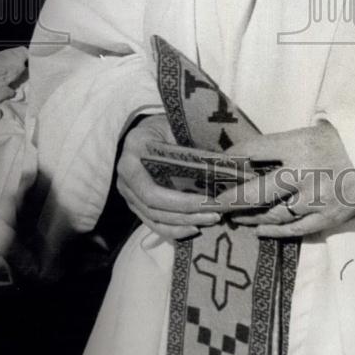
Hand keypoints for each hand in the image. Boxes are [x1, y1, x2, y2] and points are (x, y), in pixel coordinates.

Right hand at [116, 113, 221, 240]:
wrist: (149, 129)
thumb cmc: (168, 125)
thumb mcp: (178, 126)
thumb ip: (193, 143)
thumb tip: (228, 161)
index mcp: (135, 150)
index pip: (152, 188)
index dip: (181, 201)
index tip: (209, 200)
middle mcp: (125, 175)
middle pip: (154, 206)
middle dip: (186, 214)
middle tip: (215, 214)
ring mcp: (128, 191)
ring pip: (153, 217)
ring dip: (183, 223)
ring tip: (211, 219)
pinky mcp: (135, 202)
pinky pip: (152, 222)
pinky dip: (173, 229)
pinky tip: (194, 228)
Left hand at [215, 122, 354, 237]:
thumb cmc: (347, 140)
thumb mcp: (315, 131)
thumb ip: (286, 144)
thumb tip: (252, 155)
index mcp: (300, 143)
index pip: (254, 150)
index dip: (232, 158)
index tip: (218, 164)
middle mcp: (303, 172)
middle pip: (256, 190)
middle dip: (230, 197)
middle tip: (213, 202)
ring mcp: (315, 199)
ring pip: (272, 214)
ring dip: (249, 216)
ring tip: (234, 216)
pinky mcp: (328, 218)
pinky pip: (293, 229)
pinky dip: (273, 231)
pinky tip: (258, 229)